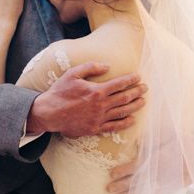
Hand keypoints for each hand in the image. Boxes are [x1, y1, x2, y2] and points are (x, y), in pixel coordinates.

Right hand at [27, 62, 146, 137]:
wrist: (49, 113)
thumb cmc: (59, 92)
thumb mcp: (72, 74)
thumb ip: (90, 67)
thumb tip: (107, 65)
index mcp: (96, 91)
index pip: (119, 84)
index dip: (130, 80)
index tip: (138, 77)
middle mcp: (100, 105)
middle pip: (124, 98)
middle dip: (137, 92)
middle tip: (145, 88)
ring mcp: (99, 118)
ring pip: (122, 112)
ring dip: (135, 106)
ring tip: (143, 101)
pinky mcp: (95, 128)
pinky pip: (114, 126)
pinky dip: (124, 123)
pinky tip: (132, 120)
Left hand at [106, 143, 191, 193]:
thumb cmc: (187, 144)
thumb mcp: (170, 137)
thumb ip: (153, 141)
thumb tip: (137, 142)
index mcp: (157, 159)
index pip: (134, 167)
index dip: (122, 171)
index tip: (111, 173)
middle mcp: (158, 173)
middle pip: (135, 180)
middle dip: (120, 185)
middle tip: (108, 189)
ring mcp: (164, 182)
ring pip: (143, 190)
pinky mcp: (171, 189)